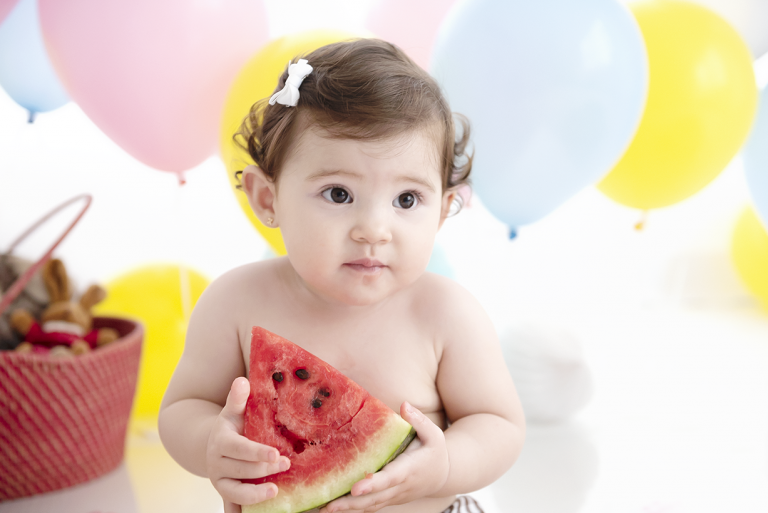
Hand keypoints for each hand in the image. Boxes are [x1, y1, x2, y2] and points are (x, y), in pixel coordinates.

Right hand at [207, 377, 290, 512]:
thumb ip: (238, 398)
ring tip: (275, 490)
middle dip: (263, 469)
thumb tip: (243, 381)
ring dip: (255, 494)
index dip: (256, 452)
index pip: (239, 449)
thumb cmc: (232, 425)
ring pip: (236, 491)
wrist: (212, 445)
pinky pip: (232, 506)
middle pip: (240, 470)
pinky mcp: (225, 493)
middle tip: (286, 464)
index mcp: (221, 441)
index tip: (274, 454)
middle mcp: (217, 463)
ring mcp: (220, 481)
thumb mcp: (232, 411)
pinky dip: (239, 512)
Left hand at [320, 402, 449, 512]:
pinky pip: (369, 506)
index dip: (372, 484)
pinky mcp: (388, 499)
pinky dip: (352, 508)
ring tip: (321, 508)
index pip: (389, 478)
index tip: (355, 488)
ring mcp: (393, 496)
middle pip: (373, 498)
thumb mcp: (433, 434)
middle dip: (350, 504)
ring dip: (346, 509)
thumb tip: (404, 405)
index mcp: (409, 469)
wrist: (444, 476)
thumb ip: (418, 420)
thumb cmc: (435, 451)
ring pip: (369, 506)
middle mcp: (400, 487)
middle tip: (327, 505)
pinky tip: (332, 506)